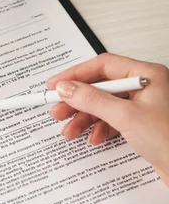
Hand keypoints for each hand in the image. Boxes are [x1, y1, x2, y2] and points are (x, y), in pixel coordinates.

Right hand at [46, 53, 168, 185]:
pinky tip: (93, 137)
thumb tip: (68, 88)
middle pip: (101, 86)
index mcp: (146, 74)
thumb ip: (93, 100)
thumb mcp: (126, 117)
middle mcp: (145, 86)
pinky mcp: (143, 125)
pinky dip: (99, 128)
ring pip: (105, 104)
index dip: (76, 74)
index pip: (103, 65)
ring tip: (70, 129)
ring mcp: (144, 106)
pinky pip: (113, 120)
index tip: (56, 83)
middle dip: (78, 99)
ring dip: (85, 117)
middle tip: (58, 108)